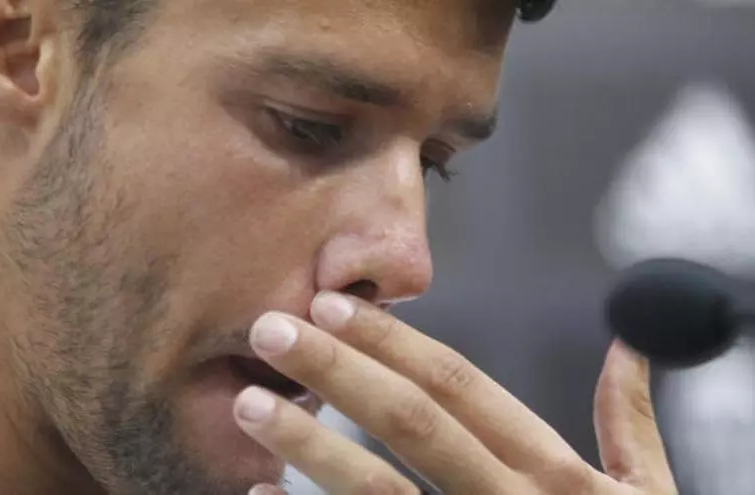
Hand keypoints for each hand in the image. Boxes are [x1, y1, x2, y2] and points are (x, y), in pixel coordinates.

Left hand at [234, 292, 677, 494]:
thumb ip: (629, 424)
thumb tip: (629, 346)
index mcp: (554, 475)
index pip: (460, 388)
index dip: (394, 343)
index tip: (332, 305)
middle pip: (411, 424)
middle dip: (337, 371)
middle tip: (270, 327)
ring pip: (378, 494)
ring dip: (308, 445)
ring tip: (247, 403)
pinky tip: (258, 492)